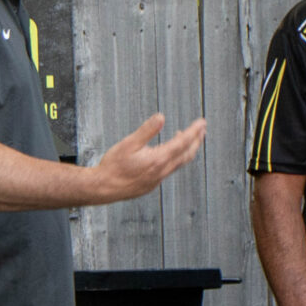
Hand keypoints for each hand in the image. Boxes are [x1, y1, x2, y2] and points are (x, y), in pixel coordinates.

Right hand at [90, 112, 204, 202]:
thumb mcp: (128, 143)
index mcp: (158, 159)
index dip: (194, 131)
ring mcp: (157, 179)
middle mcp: (161, 171)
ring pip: (180, 163)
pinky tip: (170, 154)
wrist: (103, 188)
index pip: (182, 142)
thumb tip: (161, 117)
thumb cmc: (113, 166)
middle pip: (187, 154)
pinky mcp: (152, 184)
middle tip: (202, 129)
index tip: (202, 122)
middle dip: (197, 140)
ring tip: (190, 139)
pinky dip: (177, 159)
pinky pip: (171, 170)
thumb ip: (146, 130)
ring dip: (188, 150)